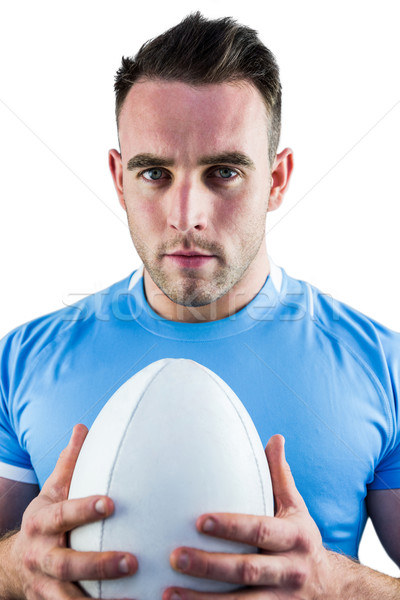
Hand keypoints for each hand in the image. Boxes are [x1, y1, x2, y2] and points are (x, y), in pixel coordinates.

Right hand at [10, 424, 137, 598]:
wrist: (14, 563)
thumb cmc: (46, 520)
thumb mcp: (52, 491)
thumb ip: (69, 464)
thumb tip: (83, 426)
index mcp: (41, 522)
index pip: (63, 515)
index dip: (84, 509)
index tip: (111, 503)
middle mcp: (41, 556)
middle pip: (67, 565)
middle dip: (98, 565)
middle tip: (132, 561)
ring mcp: (44, 587)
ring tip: (132, 599)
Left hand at [164, 434, 332, 599]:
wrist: (333, 590)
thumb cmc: (302, 540)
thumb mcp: (297, 508)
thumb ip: (280, 476)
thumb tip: (275, 438)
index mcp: (294, 537)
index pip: (260, 530)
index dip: (231, 526)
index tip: (199, 521)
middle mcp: (290, 570)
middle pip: (248, 569)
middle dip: (210, 565)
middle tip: (174, 557)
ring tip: (168, 593)